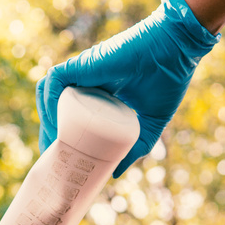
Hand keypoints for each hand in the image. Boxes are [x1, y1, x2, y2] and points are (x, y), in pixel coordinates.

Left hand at [36, 0, 219, 176]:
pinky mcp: (82, 64)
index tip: (63, 159)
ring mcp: (82, 73)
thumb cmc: (167, 81)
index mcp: (98, 95)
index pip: (70, 118)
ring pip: (48, 96)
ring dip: (47, 120)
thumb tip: (114, 172)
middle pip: (55, 110)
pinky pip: (54, 81)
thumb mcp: (149, 125)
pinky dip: (50, 101)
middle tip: (54, 160)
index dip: (62, 138)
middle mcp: (86, 84)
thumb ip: (135, 148)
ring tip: (55, 146)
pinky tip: (56, 122)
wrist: (177, 52)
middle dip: (49, 135)